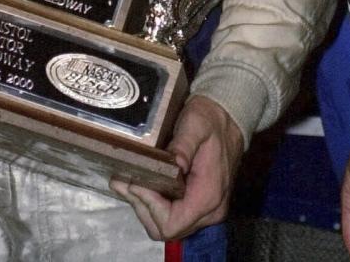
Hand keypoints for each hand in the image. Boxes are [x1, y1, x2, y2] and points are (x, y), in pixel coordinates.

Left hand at [110, 95, 243, 239]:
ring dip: (143, 205)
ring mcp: (204, 210)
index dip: (149, 206)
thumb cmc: (210, 120)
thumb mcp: (196, 124)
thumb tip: (174, 163)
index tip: (135, 180)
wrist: (228, 119)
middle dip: (140, 206)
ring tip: (124, 180)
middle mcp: (209, 211)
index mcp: (208, 196)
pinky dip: (152, 203)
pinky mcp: (197, 203)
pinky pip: (171, 214)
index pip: (172, 223)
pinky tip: (139, 182)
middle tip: (121, 180)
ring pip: (166, 225)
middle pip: (166, 229)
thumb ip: (184, 144)